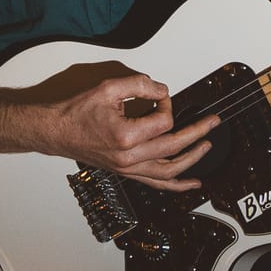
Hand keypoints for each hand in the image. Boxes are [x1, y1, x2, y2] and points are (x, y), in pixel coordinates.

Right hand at [34, 70, 209, 189]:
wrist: (57, 132)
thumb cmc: (77, 113)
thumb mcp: (108, 88)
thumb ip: (140, 85)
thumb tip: (163, 91)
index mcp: (126, 136)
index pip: (163, 120)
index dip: (167, 103)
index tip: (159, 95)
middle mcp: (129, 157)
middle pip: (174, 147)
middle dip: (197, 133)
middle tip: (212, 122)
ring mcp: (128, 168)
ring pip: (169, 171)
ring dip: (192, 159)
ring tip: (206, 146)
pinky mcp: (127, 172)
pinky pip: (157, 183)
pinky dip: (177, 184)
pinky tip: (192, 183)